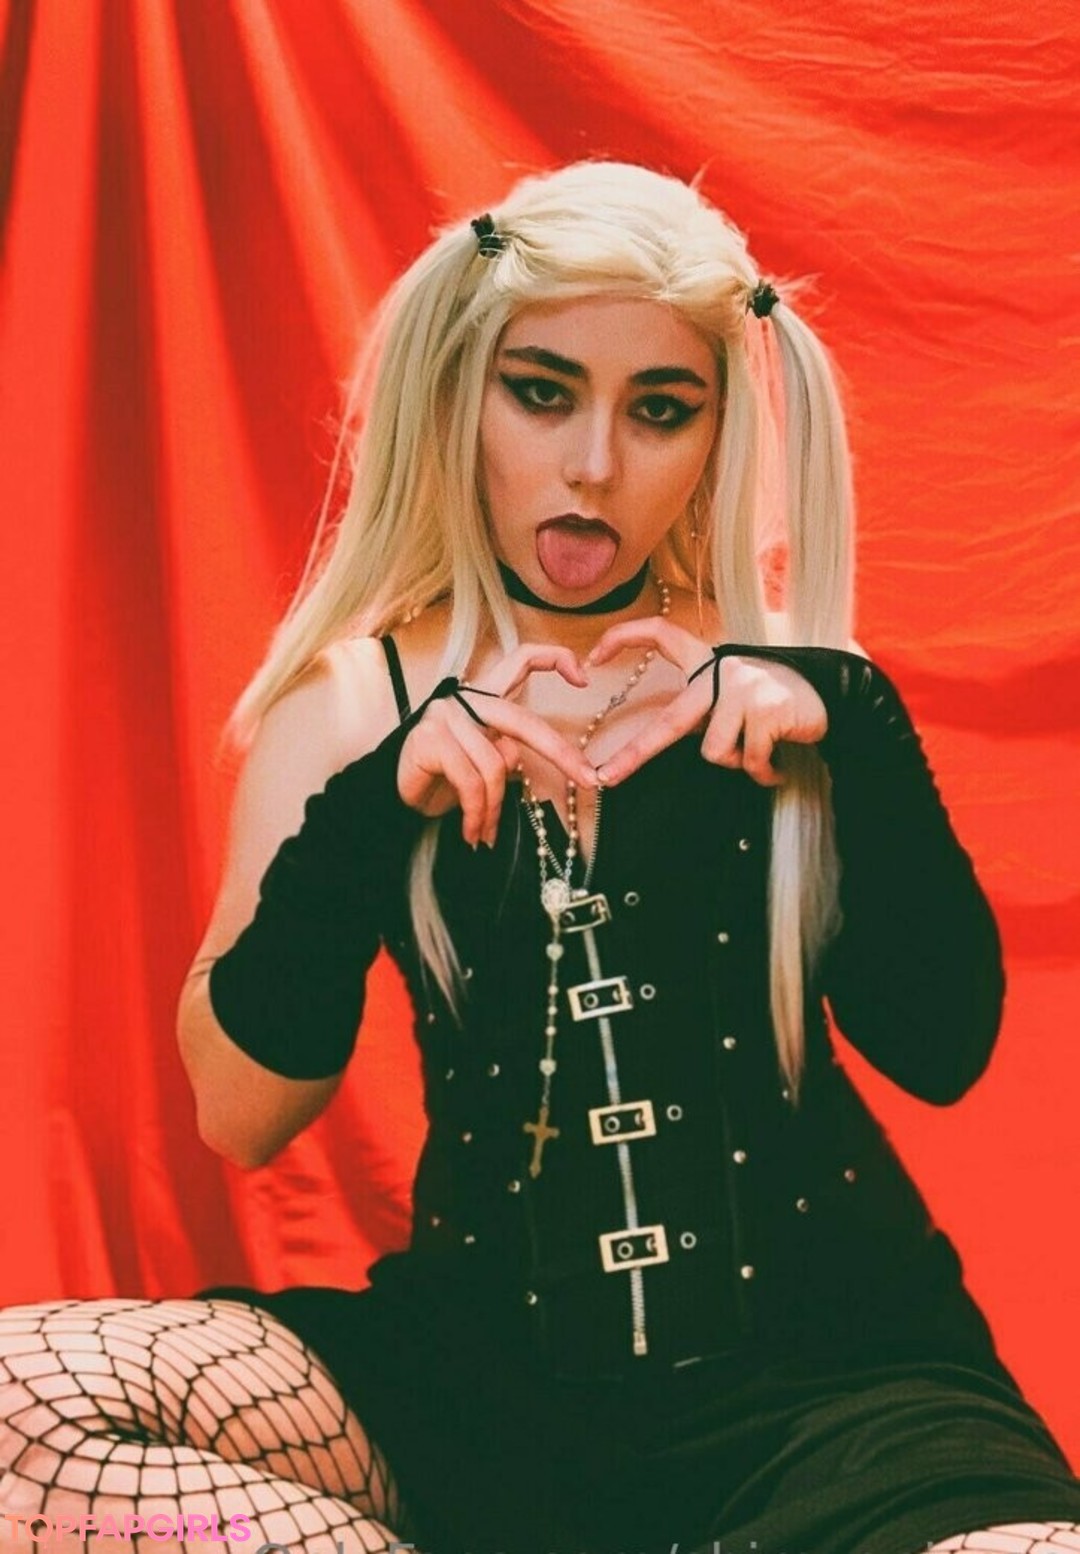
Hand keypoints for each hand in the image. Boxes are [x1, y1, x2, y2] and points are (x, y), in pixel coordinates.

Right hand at [398, 645, 598, 847]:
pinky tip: (474, 833)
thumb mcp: (484, 764)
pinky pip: (471, 782)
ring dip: (495, 809)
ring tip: (487, 834)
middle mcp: (467, 698)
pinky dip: (477, 814)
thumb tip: (518, 758)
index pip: (522, 661)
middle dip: (561, 753)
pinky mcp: (431, 739)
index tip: (584, 677)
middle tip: (589, 780)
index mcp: (486, 696)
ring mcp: (447, 715)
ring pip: (495, 766)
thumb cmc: (444, 778)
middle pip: (523, 721)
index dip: (554, 660)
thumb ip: (506, 751)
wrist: (396, 795)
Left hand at [585, 621, 827, 787]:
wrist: (835, 693)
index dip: (624, 639)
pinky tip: (778, 764)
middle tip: (607, 779)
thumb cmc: (776, 699)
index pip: (659, 634)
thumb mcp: (736, 693)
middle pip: (670, 722)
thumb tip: (670, 740)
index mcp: (709, 660)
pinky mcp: (766, 710)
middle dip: (635, 755)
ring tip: (760, 752)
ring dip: (737, 762)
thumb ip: (704, 706)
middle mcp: (723, 669)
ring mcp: (744, 689)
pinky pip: (748, 761)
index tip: (591, 658)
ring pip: (714, 751)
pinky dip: (763, 772)